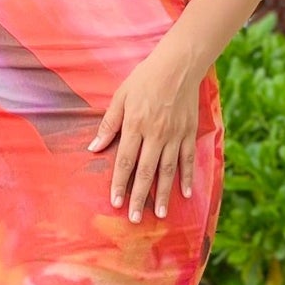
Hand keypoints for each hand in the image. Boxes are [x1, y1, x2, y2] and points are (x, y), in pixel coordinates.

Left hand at [89, 47, 200, 223]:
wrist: (179, 65)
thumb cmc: (145, 78)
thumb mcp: (121, 96)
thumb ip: (108, 124)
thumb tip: (94, 147)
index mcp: (135, 124)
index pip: (125, 160)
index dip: (119, 183)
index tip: (114, 202)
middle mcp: (156, 133)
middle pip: (146, 171)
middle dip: (138, 197)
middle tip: (134, 218)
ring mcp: (175, 135)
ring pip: (168, 170)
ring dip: (163, 194)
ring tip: (160, 214)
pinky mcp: (189, 132)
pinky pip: (188, 159)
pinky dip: (187, 177)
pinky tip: (185, 193)